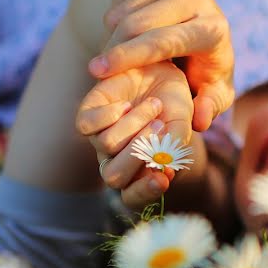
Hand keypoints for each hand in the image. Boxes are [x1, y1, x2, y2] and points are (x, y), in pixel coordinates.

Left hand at [76, 61, 194, 209]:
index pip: (133, 197)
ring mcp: (100, 138)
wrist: (160, 70)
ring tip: (154, 105)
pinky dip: (110, 115)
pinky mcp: (87, 116)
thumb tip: (164, 167)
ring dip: (135, 123)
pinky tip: (125, 104)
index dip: (145, 191)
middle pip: (113, 178)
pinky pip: (86, 127)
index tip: (163, 177)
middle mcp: (117, 159)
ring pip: (107, 145)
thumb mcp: (181, 126)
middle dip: (136, 155)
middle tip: (160, 126)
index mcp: (139, 171)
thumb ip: (173, 148)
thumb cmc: (174, 104)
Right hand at [86, 0, 234, 132]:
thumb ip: (208, 109)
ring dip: (112, 36)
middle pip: (139, 22)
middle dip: (112, 49)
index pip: (164, 40)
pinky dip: (114, 18)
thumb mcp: (213, 95)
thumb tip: (200, 118)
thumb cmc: (202, 71)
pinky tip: (127, 33)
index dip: (128, 57)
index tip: (97, 73)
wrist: (196, 30)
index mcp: (215, 27)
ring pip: (125, 10)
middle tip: (97, 71)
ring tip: (118, 56)